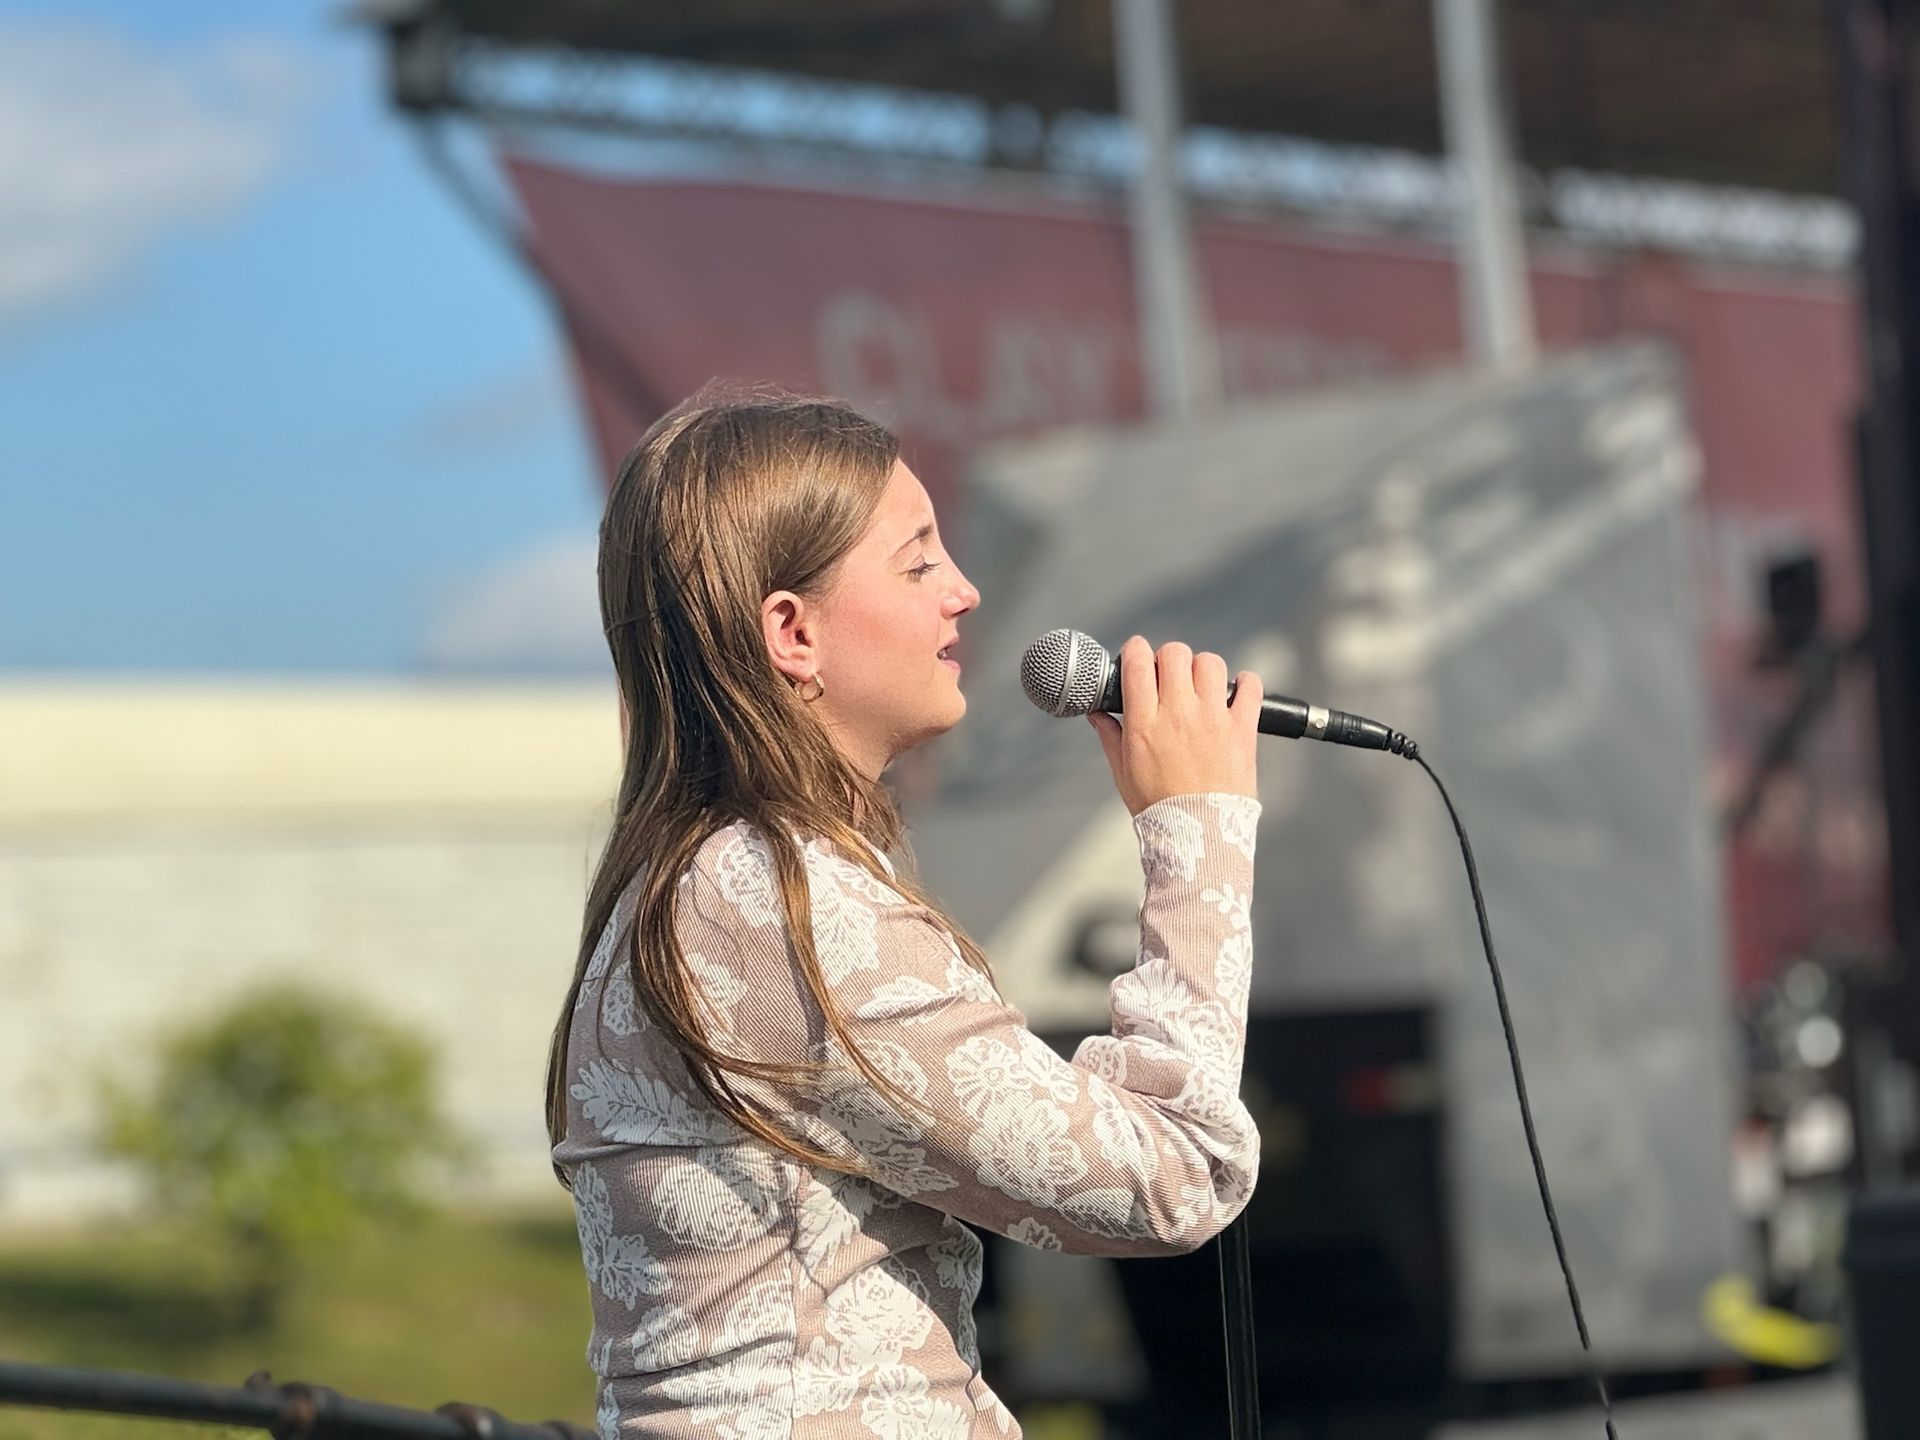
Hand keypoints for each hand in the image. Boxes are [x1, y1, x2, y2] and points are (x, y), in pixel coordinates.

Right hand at [1087, 637, 1260, 816]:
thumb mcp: (1123, 772)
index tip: (1138, 656)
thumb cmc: (1159, 807)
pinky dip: (1244, 684)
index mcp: (1145, 722)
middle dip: (1169, 658)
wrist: (1199, 836)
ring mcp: (1213, 718)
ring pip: (1209, 663)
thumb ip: (1110, 735)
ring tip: (1201, 688)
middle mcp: (1178, 713)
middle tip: (1170, 677)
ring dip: (1202, 669)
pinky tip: (1235, 695)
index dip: (1136, 651)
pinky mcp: (1242, 728)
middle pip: (1174, 653)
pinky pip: (1250, 686)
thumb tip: (1097, 713)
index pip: (1138, 661)